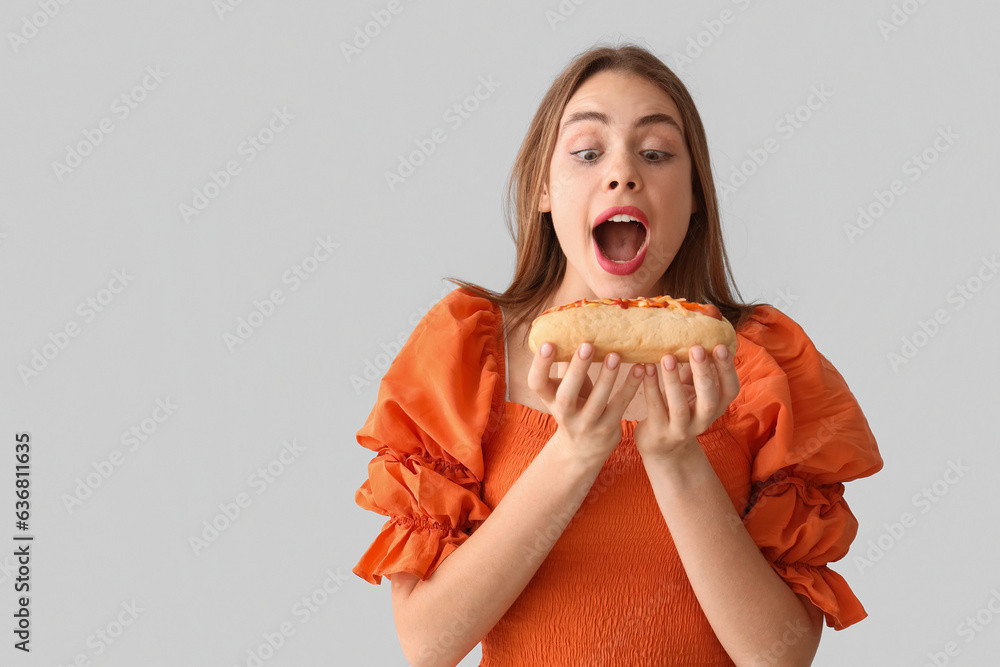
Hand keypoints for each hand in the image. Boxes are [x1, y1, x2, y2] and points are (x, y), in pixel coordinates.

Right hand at [527, 341, 643, 465]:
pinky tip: (640, 369)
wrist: (583, 449)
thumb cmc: (574, 406)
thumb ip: (565, 364)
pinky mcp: (607, 428)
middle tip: (586, 345)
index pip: (536, 383)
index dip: (540, 365)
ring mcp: (587, 423)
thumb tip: (568, 326)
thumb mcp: (563, 388)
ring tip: (615, 355)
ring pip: (596, 402)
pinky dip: (630, 387)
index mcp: (549, 399)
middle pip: (566, 395)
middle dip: (576, 370)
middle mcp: (565, 414)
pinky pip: (620, 406)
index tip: (548, 343)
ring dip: (606, 378)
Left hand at [633, 344, 739, 461]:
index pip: (730, 390)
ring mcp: (681, 430)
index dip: (727, 370)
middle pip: (709, 400)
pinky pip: (655, 408)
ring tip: (667, 357)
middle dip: (704, 374)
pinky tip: (644, 368)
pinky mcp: (660, 433)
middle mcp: (703, 421)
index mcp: (716, 407)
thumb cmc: (678, 405)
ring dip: (673, 381)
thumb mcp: (692, 388)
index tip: (720, 346)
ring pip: (680, 407)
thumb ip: (697, 367)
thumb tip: (702, 328)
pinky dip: (650, 387)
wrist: (661, 445)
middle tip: (696, 349)